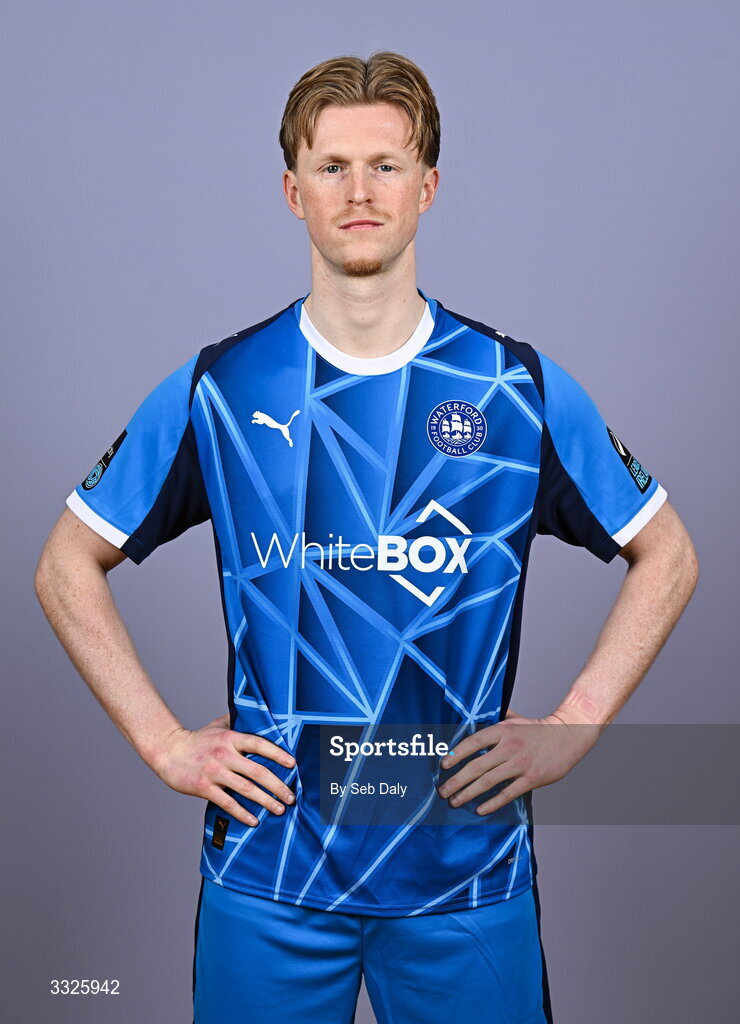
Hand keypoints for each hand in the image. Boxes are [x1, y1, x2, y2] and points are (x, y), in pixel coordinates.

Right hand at [152, 713, 296, 827]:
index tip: (293, 764)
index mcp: (231, 738)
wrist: (168, 752)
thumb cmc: (197, 739)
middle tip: (292, 796)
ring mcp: (214, 772)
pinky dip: (243, 813)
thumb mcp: (218, 725)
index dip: (278, 754)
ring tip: (280, 809)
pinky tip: (254, 821)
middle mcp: (225, 754)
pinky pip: (228, 803)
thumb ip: (238, 721)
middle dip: (278, 785)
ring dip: (266, 801)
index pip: (260, 744)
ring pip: (246, 789)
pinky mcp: (204, 788)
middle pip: (258, 771)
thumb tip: (259, 714)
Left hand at [436, 710, 599, 815]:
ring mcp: (520, 763)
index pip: (472, 743)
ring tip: (455, 802)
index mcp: (502, 730)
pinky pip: (507, 793)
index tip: (443, 766)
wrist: (568, 735)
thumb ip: (495, 720)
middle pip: (476, 766)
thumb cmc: (538, 728)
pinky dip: (492, 803)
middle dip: (456, 781)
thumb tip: (473, 718)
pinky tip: (480, 809)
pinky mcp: (531, 778)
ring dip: (468, 793)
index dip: (456, 755)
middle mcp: (509, 746)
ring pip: (488, 781)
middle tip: (443, 792)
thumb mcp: (515, 718)